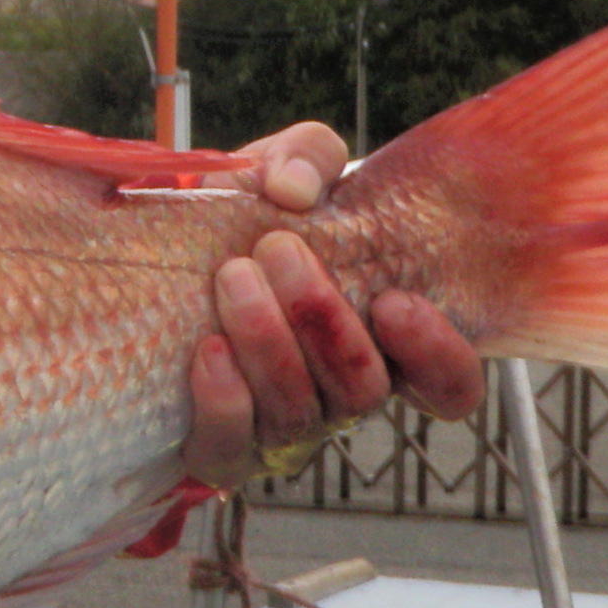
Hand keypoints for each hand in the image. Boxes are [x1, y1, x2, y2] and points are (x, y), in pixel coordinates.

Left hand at [177, 121, 483, 485]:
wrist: (158, 269)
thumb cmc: (244, 225)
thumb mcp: (281, 174)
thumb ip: (305, 158)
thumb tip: (293, 187)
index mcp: (379, 339)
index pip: (448, 385)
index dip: (437, 355)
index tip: (395, 300)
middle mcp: (340, 394)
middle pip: (363, 390)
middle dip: (324, 320)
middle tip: (277, 248)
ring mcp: (284, 429)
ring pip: (302, 414)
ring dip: (270, 343)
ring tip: (233, 277)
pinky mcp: (222, 449)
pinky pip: (233, 449)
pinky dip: (224, 400)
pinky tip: (208, 350)